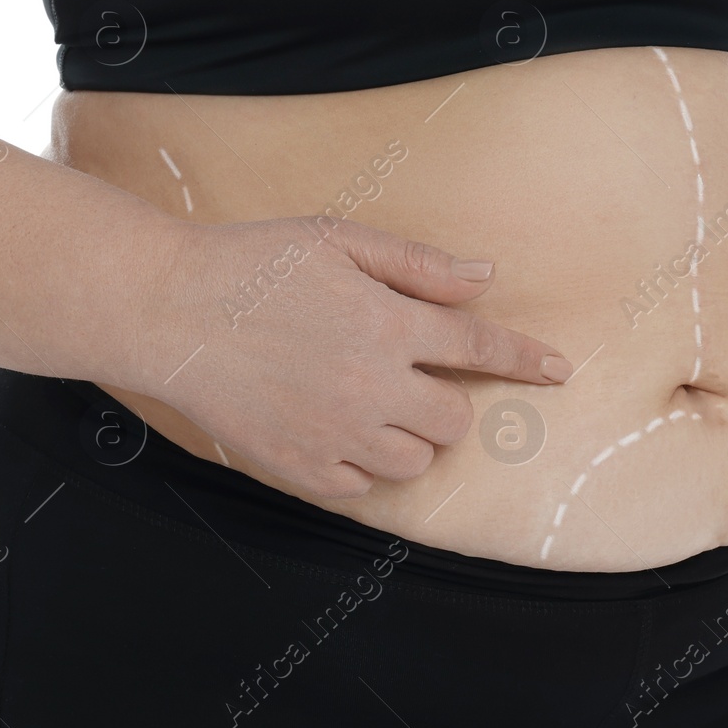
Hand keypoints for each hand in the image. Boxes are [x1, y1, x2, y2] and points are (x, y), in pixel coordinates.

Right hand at [138, 215, 573, 497]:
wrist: (168, 311)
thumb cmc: (251, 263)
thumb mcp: (337, 240)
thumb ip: (416, 265)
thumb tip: (485, 280)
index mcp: (388, 324)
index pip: (480, 350)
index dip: (526, 359)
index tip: (558, 369)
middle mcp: (373, 387)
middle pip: (453, 420)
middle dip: (445, 400)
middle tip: (409, 376)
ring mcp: (336, 433)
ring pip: (413, 462)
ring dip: (408, 437)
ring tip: (369, 403)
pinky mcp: (300, 467)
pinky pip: (361, 487)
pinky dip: (362, 464)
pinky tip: (335, 428)